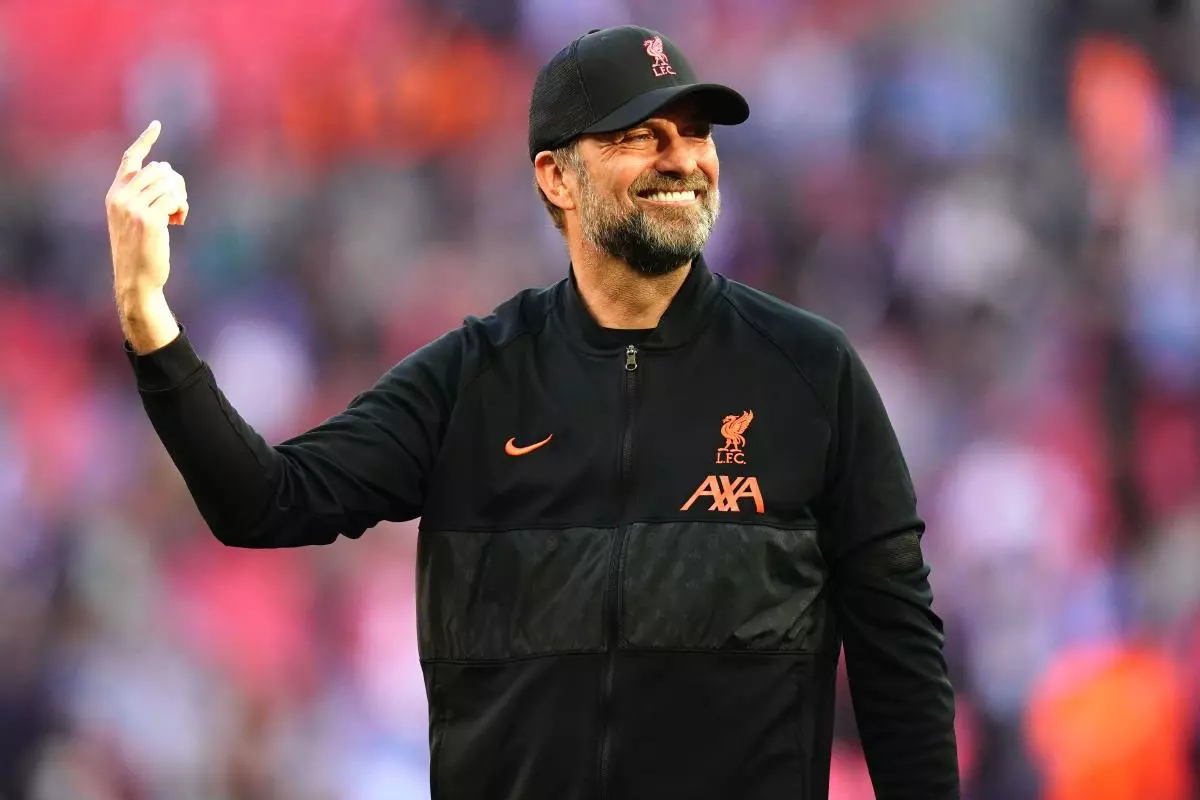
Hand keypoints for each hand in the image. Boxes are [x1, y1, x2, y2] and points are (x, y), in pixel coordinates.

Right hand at [105, 120, 189, 298]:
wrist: (136, 278)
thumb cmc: (141, 250)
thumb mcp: (135, 219)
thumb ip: (145, 195)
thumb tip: (167, 170)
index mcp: (114, 194)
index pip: (131, 159)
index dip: (145, 140)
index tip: (157, 124)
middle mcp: (120, 197)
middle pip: (160, 170)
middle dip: (176, 183)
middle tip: (178, 204)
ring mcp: (133, 208)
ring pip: (170, 183)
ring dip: (181, 197)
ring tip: (177, 215)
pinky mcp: (149, 220)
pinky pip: (175, 198)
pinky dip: (182, 207)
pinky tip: (179, 221)